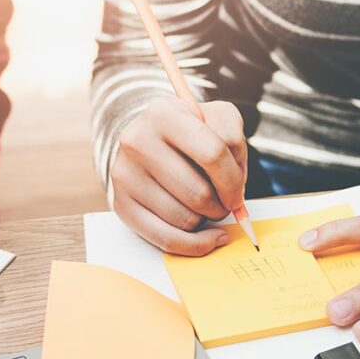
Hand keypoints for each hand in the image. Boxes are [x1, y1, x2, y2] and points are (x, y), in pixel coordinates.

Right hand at [111, 97, 246, 255]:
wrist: (147, 142)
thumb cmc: (189, 134)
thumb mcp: (216, 118)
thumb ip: (233, 140)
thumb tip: (234, 191)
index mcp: (163, 114)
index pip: (213, 154)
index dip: (234, 181)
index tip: (238, 194)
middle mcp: (136, 142)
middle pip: (198, 193)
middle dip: (221, 205)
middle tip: (222, 202)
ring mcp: (124, 176)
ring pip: (184, 219)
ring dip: (205, 220)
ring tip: (203, 206)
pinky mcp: (121, 205)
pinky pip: (166, 239)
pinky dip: (194, 245)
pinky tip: (207, 237)